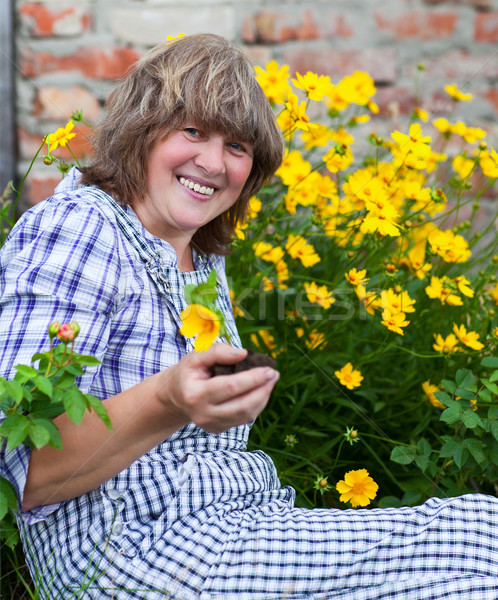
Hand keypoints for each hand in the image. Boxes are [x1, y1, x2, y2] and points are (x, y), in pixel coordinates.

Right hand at [157, 344, 279, 432]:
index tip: (269, 369)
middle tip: (274, 374)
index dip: (253, 379)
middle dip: (263, 390)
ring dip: (263, 397)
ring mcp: (211, 424)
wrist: (175, 396)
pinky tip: (260, 391)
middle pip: (242, 405)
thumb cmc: (188, 372)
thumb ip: (218, 352)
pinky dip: (256, 405)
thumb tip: (243, 354)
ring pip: (246, 415)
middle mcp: (203, 414)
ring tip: (270, 381)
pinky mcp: (218, 429)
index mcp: (195, 394)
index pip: (230, 387)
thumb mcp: (196, 356)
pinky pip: (243, 419)